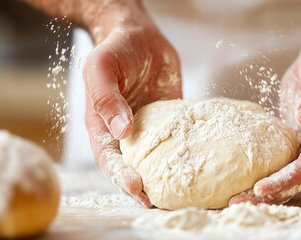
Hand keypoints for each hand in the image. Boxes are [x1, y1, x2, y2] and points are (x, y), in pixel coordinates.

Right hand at [83, 9, 181, 206]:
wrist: (139, 37)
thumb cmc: (115, 50)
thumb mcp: (102, 68)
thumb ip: (106, 97)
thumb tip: (121, 130)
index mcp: (102, 125)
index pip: (109, 158)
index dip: (121, 176)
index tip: (137, 188)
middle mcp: (125, 132)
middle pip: (131, 166)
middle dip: (143, 187)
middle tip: (159, 202)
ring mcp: (148, 128)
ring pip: (155, 159)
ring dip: (165, 177)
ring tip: (181, 194)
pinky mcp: (169, 121)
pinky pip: (177, 139)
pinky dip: (184, 154)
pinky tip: (198, 164)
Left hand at [230, 36, 300, 204]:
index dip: (288, 178)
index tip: (261, 188)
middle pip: (300, 177)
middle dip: (272, 192)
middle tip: (238, 202)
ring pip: (290, 173)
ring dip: (266, 188)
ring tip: (236, 198)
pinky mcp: (297, 139)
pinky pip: (282, 160)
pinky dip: (266, 171)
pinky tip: (243, 178)